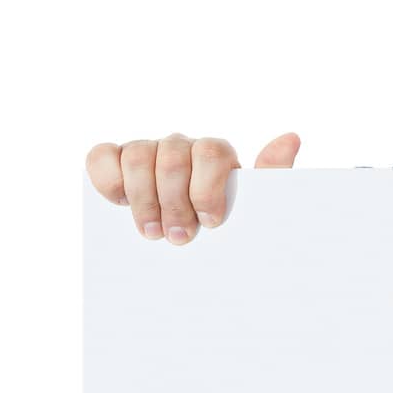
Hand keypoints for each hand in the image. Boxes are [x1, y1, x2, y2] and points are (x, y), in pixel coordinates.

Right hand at [84, 131, 300, 243]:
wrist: (194, 254)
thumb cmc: (226, 228)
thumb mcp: (255, 210)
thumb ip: (272, 177)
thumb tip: (290, 138)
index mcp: (215, 155)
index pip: (210, 152)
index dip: (207, 187)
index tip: (211, 222)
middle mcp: (180, 147)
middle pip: (172, 156)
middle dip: (174, 201)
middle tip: (179, 238)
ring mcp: (146, 152)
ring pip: (138, 154)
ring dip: (142, 198)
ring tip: (151, 233)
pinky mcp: (114, 162)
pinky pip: (101, 156)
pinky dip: (107, 177)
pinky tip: (117, 203)